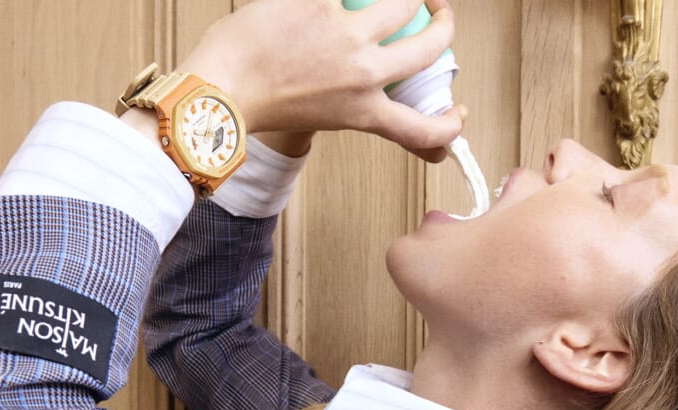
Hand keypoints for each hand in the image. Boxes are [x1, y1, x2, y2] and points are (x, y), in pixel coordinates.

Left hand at [176, 0, 462, 159]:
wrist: (220, 86)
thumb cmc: (262, 105)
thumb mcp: (322, 117)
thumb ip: (355, 104)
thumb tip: (371, 95)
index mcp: (363, 111)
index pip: (422, 130)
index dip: (450, 125)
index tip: (457, 113)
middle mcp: (364, 73)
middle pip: (431, 46)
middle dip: (446, 25)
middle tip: (438, 12)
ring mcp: (346, 34)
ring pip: (403, 0)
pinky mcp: (321, 2)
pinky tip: (335, 2)